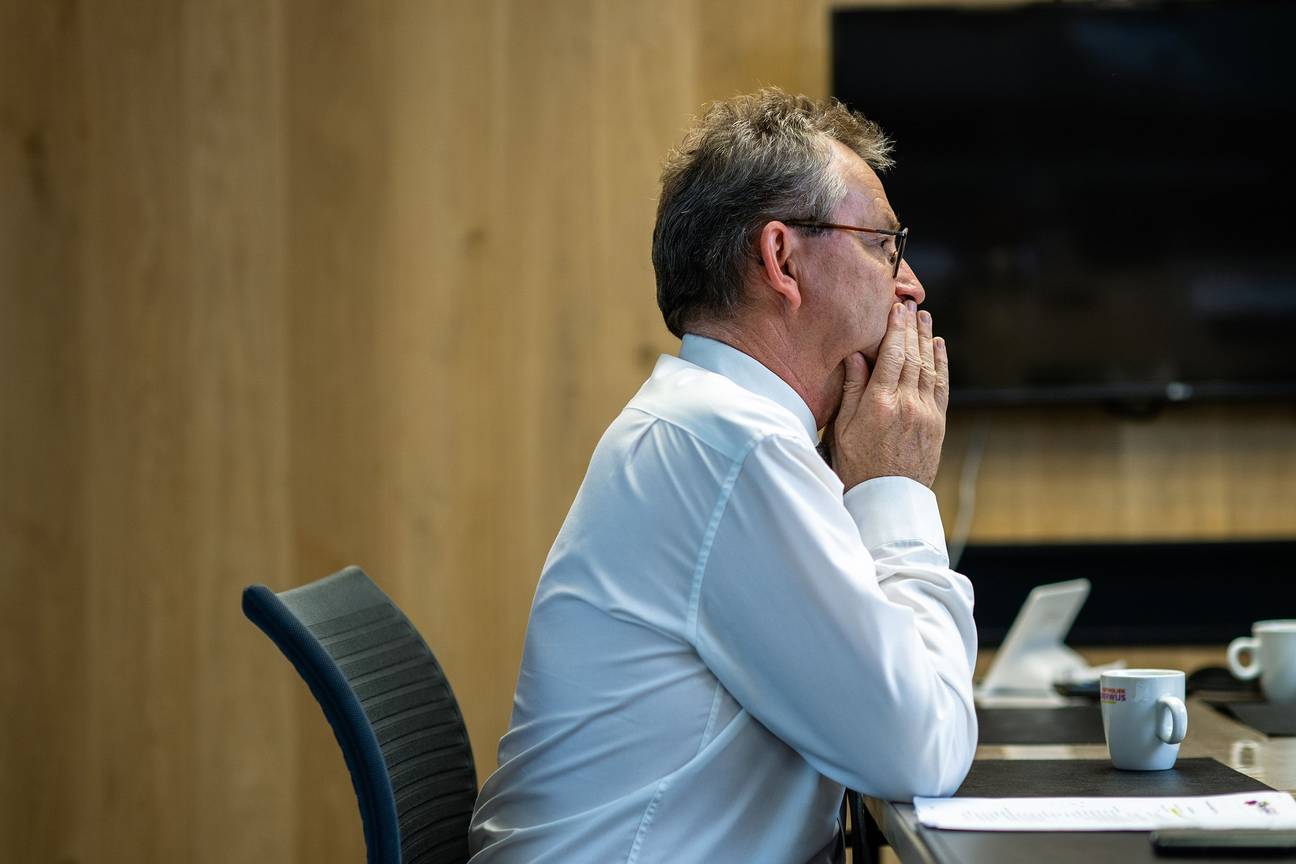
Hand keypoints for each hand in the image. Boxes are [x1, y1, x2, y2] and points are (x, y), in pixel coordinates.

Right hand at [827, 301, 948, 488]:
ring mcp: (925, 414)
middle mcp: (906, 404)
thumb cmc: (857, 465)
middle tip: (911, 304)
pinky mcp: (937, 423)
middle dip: (912, 327)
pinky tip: (938, 346)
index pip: (891, 355)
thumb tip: (855, 355)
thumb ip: (852, 390)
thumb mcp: (843, 428)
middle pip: (912, 356)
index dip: (895, 328)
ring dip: (927, 339)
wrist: (886, 498)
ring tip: (924, 318)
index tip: (896, 308)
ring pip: (928, 367)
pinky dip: (940, 363)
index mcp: (879, 404)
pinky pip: (941, 385)